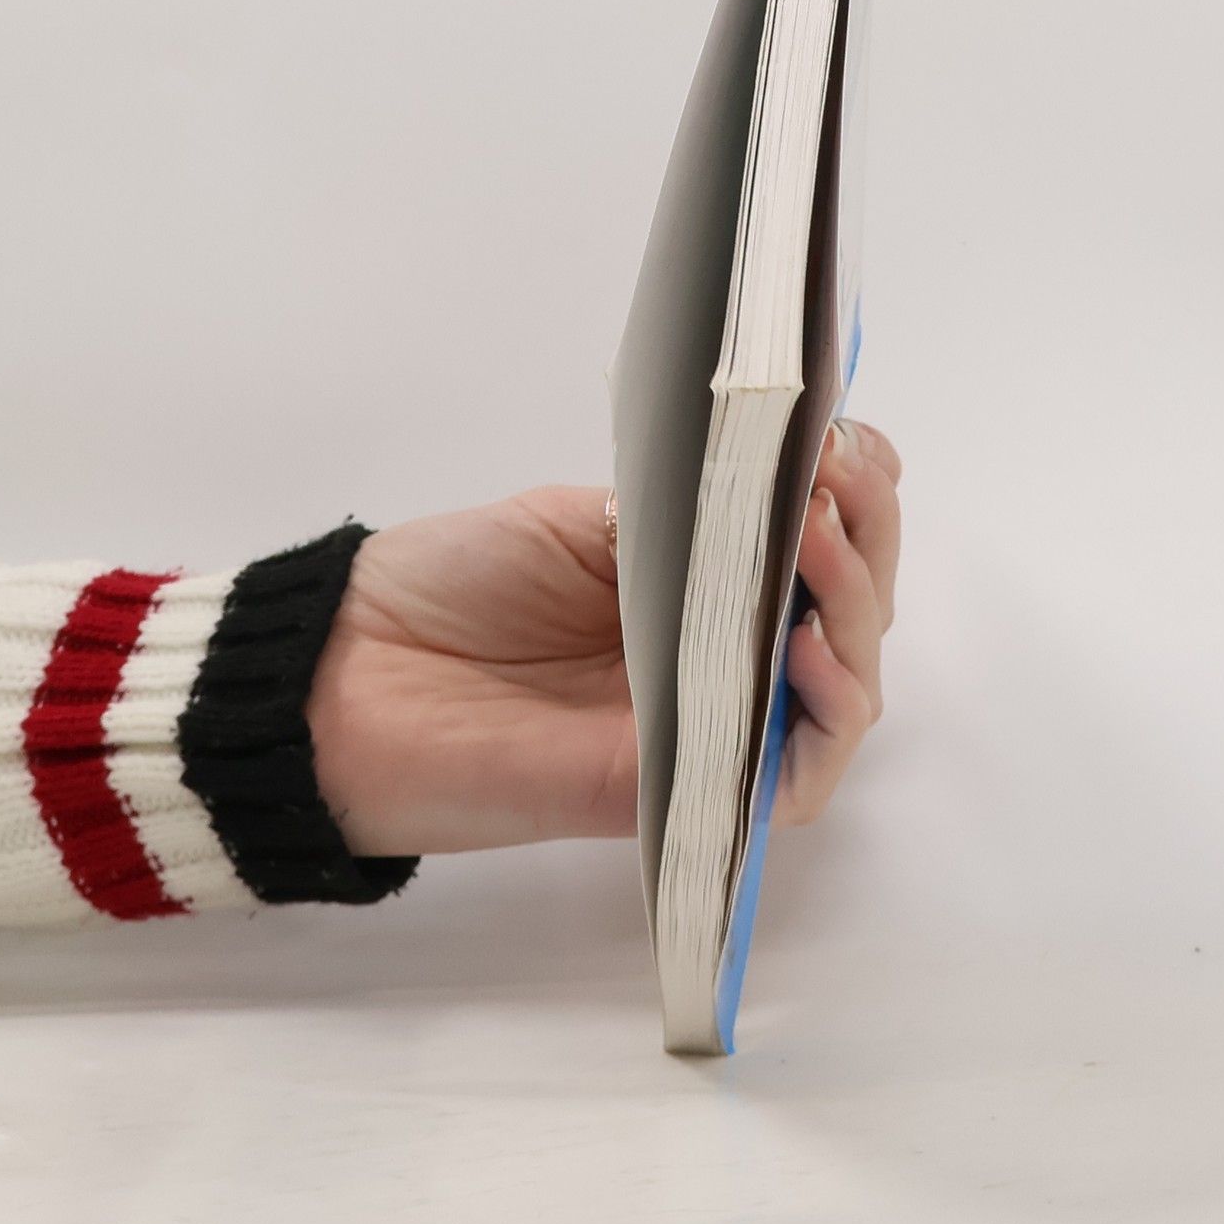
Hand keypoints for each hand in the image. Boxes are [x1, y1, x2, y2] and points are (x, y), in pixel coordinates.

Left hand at [306, 420, 902, 856]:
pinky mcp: (692, 788)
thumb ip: (687, 514)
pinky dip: (829, 712)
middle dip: (867, 533)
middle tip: (836, 476)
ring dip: (855, 609)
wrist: (356, 676)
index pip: (818, 540)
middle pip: (851, 608)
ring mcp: (716, 721)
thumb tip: (783, 484)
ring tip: (819, 542)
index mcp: (703, 579)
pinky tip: (809, 649)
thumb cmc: (455, 584)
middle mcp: (725, 651)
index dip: (854, 487)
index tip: (839, 434)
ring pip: (844, 685)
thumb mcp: (581, 518)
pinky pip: (799, 769)